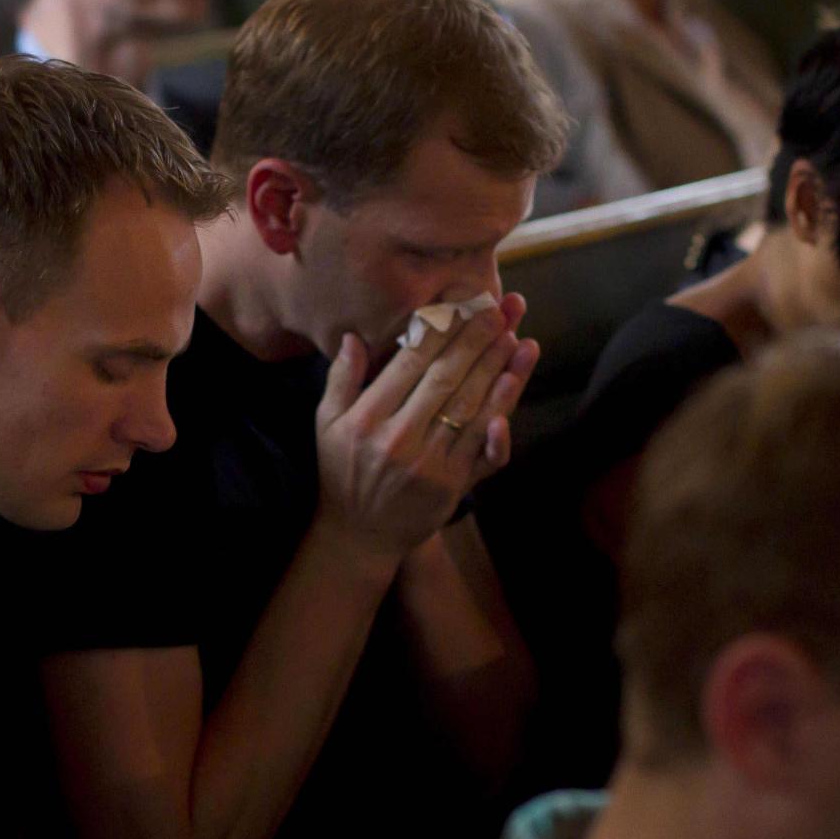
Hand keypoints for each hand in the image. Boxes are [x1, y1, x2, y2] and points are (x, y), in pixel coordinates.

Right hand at [311, 295, 538, 561]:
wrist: (359, 536)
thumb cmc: (342, 472)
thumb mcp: (326, 424)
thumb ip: (340, 379)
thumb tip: (353, 336)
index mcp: (366, 418)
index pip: (410, 363)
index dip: (439, 329)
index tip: (459, 303)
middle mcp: (399, 439)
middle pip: (445, 378)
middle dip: (475, 340)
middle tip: (497, 309)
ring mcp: (430, 463)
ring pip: (470, 405)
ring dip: (497, 366)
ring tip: (513, 334)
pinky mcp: (453, 484)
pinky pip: (483, 443)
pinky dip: (502, 411)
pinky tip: (513, 383)